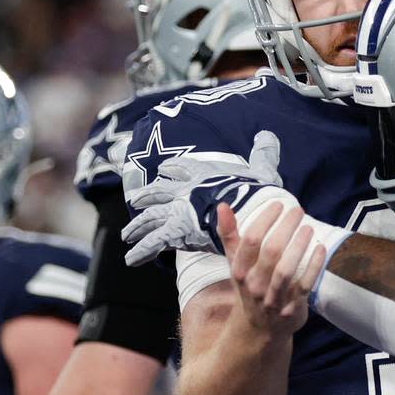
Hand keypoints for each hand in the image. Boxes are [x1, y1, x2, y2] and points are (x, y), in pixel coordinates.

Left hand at [121, 131, 284, 263]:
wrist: (246, 209)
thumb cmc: (255, 192)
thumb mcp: (262, 170)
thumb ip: (263, 154)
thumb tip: (267, 135)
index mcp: (204, 176)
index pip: (184, 168)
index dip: (173, 168)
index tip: (164, 169)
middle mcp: (186, 192)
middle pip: (159, 193)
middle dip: (146, 197)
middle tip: (135, 201)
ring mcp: (178, 211)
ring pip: (151, 218)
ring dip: (137, 226)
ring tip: (126, 235)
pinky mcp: (176, 231)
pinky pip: (154, 242)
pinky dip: (141, 251)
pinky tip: (130, 260)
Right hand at [217, 202, 325, 339]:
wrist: (259, 328)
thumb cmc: (249, 286)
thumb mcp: (236, 262)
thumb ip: (229, 234)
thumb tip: (222, 206)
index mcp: (240, 271)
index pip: (250, 241)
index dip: (265, 220)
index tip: (278, 205)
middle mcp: (254, 285)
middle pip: (271, 252)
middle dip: (286, 228)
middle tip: (297, 211)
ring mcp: (273, 298)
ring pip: (286, 270)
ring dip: (299, 246)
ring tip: (308, 228)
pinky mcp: (291, 308)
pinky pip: (305, 285)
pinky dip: (313, 266)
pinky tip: (320, 248)